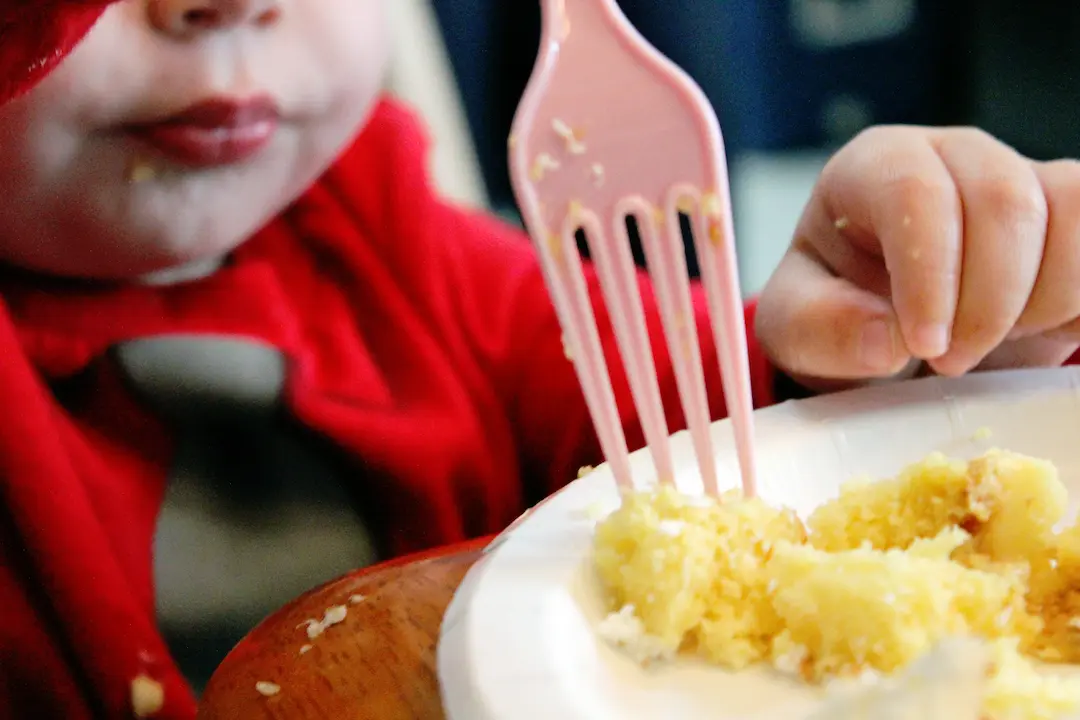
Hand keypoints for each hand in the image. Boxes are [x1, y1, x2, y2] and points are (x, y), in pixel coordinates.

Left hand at [755, 126, 1079, 389]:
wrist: (883, 325)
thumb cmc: (834, 309)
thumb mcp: (797, 328)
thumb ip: (822, 330)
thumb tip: (885, 338)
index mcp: (874, 166)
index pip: (913, 192)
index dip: (928, 273)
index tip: (923, 345)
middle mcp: (954, 156)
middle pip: (1002, 199)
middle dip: (985, 300)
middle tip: (949, 362)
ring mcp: (1022, 178)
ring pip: (1070, 214)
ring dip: (1037, 302)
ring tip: (984, 346)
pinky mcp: (1070, 218)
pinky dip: (1074, 298)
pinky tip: (1030, 332)